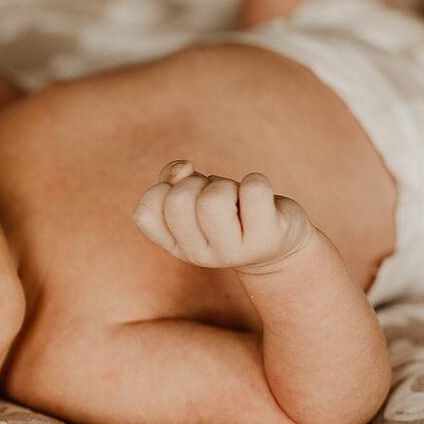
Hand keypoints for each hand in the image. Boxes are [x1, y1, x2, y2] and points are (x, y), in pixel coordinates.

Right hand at [132, 161, 314, 273]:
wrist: (278, 245)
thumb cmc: (229, 212)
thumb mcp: (195, 196)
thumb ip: (172, 178)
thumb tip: (183, 168)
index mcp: (176, 246)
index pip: (144, 213)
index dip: (162, 189)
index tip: (185, 193)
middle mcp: (199, 256)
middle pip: (179, 199)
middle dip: (196, 182)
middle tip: (215, 195)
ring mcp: (234, 252)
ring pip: (214, 198)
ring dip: (226, 184)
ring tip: (237, 199)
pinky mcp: (267, 238)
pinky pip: (254, 188)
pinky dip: (257, 181)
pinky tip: (259, 201)